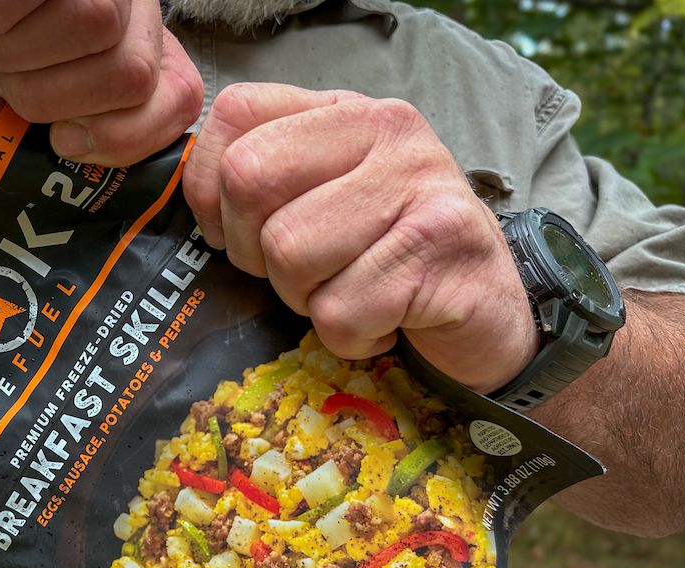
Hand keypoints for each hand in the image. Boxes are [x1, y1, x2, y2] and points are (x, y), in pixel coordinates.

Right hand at [0, 0, 202, 162]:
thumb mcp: (11, 133)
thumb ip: (70, 149)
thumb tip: (107, 170)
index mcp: (129, 60)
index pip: (181, 99)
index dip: (125, 135)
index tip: (65, 140)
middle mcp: (125, 11)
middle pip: (131, 73)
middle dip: (48, 97)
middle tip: (3, 78)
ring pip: (95, 25)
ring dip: (11, 55)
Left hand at [182, 83, 538, 392]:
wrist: (488, 316)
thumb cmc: (390, 263)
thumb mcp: (327, 204)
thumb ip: (269, 184)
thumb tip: (195, 201)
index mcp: (344, 112)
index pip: (236, 114)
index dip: (210, 188)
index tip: (239, 234)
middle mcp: (386, 129)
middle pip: (249, 181)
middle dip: (254, 253)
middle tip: (303, 276)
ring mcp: (420, 183)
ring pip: (288, 252)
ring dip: (307, 300)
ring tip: (354, 295)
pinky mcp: (442, 246)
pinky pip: (339, 311)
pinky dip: (351, 338)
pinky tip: (387, 323)